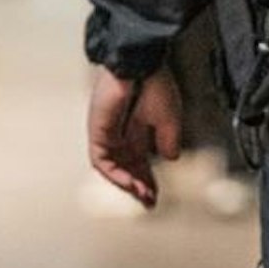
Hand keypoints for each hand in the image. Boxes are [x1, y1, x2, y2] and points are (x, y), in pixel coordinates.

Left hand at [86, 67, 181, 209]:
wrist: (138, 65)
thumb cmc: (155, 83)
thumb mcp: (170, 117)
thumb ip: (169, 139)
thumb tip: (170, 158)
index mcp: (140, 128)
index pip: (142, 161)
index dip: (150, 179)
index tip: (156, 195)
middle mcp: (122, 134)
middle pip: (128, 168)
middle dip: (139, 187)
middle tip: (149, 202)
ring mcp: (108, 135)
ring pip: (115, 169)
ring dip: (128, 185)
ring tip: (142, 196)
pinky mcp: (98, 133)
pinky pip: (103, 162)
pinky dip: (116, 175)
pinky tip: (130, 183)